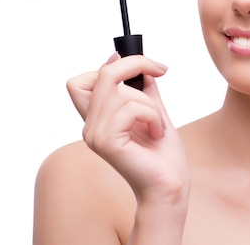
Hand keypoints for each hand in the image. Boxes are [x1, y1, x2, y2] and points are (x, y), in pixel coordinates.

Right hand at [67, 53, 188, 203]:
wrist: (169, 185)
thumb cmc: (163, 154)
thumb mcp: (154, 112)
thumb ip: (143, 90)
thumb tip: (141, 66)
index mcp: (97, 119)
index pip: (80, 82)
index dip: (109, 65)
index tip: (141, 65)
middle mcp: (90, 126)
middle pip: (102, 74)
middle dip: (135, 64)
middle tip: (160, 70)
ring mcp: (95, 135)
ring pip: (121, 92)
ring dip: (150, 104)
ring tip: (158, 124)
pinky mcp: (107, 142)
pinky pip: (130, 108)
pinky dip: (152, 115)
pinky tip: (157, 132)